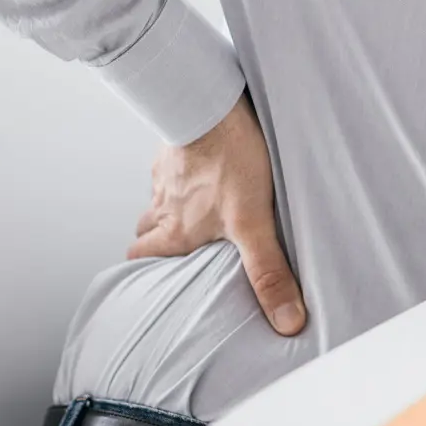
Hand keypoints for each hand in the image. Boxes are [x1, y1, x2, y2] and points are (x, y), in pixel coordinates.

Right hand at [128, 95, 305, 335]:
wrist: (211, 103)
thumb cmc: (230, 160)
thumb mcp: (254, 223)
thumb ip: (268, 271)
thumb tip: (286, 321)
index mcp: (175, 230)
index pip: (139, 258)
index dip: (143, 268)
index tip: (153, 277)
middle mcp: (163, 204)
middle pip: (144, 228)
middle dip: (156, 238)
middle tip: (179, 243)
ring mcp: (167, 172)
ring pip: (158, 196)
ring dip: (171, 204)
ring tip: (197, 206)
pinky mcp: (178, 143)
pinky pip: (172, 163)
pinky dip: (183, 170)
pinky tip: (206, 166)